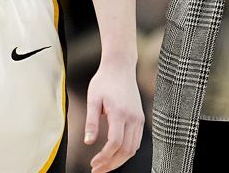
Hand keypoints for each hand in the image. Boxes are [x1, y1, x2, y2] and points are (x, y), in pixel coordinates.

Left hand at [83, 58, 144, 172]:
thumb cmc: (104, 81)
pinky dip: (126, 152)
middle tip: (97, 170)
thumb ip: (91, 122)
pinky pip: (136, 141)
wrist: (120, 67)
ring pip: (133, 148)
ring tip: (104, 166)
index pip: (115, 143)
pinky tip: (115, 155)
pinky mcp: (140, 118)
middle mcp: (133, 118)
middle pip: (126, 150)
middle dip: (111, 164)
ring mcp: (139, 118)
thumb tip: (88, 142)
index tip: (93, 164)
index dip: (104, 157)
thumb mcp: (93, 99)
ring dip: (119, 160)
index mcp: (120, 113)